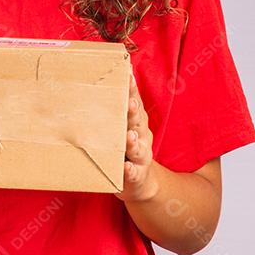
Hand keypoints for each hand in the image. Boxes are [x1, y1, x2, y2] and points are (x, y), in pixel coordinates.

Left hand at [116, 72, 158, 202]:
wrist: (141, 182)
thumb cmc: (125, 146)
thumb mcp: (124, 124)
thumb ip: (117, 103)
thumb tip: (113, 71)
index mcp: (136, 121)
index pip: (135, 102)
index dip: (131, 89)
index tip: (126, 75)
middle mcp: (141, 136)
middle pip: (137, 122)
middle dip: (133, 112)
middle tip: (128, 102)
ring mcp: (140, 156)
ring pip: (138, 147)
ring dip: (133, 142)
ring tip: (128, 136)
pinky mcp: (136, 176)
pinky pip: (134, 173)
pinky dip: (130, 170)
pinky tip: (126, 168)